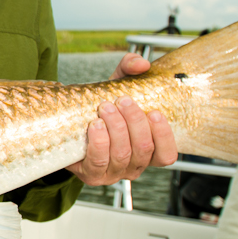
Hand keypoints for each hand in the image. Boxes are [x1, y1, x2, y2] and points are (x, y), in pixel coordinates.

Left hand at [66, 54, 177, 185]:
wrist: (70, 118)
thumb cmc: (103, 104)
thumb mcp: (119, 83)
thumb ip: (131, 68)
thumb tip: (142, 64)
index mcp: (149, 150)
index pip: (167, 154)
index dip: (163, 135)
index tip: (155, 112)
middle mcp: (134, 165)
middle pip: (143, 149)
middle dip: (134, 122)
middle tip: (122, 101)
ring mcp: (114, 172)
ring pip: (122, 154)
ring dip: (116, 128)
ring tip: (105, 108)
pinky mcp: (92, 174)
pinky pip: (99, 161)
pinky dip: (99, 141)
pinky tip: (95, 125)